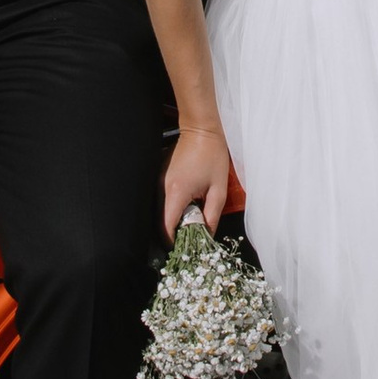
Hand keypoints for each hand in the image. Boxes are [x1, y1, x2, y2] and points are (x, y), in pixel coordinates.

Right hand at [164, 121, 237, 237]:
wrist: (201, 130)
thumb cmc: (212, 156)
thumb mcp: (219, 189)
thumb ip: (212, 215)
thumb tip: (207, 235)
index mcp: (176, 192)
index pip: (165, 226)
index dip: (172, 241)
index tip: (184, 248)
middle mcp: (161, 188)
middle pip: (160, 221)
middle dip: (173, 233)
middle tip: (190, 239)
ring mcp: (158, 181)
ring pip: (160, 212)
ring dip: (172, 221)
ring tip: (190, 223)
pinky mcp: (159, 176)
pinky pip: (162, 200)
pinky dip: (171, 209)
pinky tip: (186, 207)